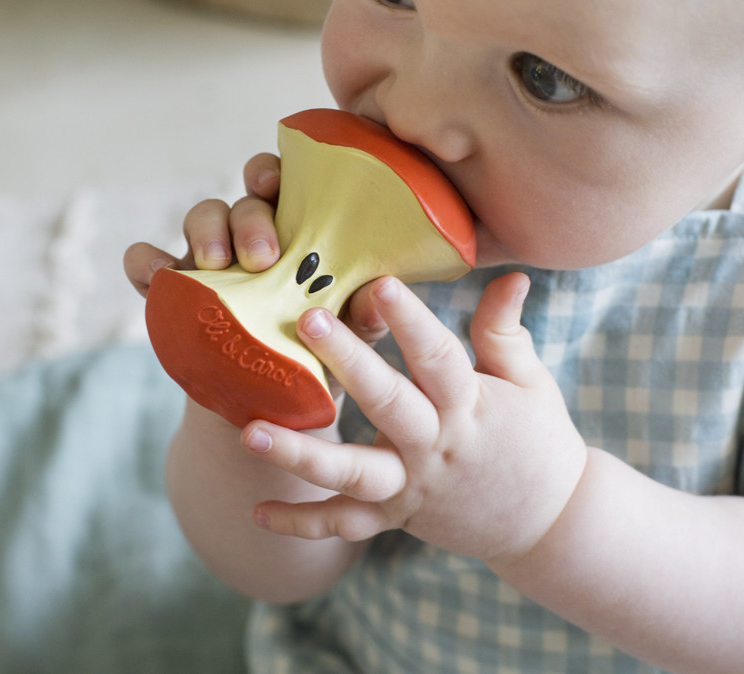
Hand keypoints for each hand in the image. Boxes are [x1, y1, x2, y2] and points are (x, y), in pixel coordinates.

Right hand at [124, 153, 389, 343]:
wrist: (272, 411)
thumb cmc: (318, 360)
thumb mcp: (349, 340)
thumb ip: (365, 315)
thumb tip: (379, 289)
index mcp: (297, 234)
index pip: (284, 184)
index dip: (274, 171)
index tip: (275, 184)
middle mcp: (251, 238)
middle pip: (244, 201)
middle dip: (249, 219)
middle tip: (263, 258)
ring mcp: (209, 262)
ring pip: (200, 218)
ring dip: (206, 232)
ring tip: (215, 265)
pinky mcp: (173, 291)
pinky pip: (147, 262)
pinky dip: (147, 261)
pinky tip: (160, 274)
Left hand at [242, 273, 587, 565]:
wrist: (549, 524)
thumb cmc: (539, 439)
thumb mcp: (529, 381)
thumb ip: (505, 329)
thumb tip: (511, 273)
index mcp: (469, 407)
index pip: (439, 358)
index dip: (411, 322)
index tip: (381, 285)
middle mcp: (435, 447)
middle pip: (388, 404)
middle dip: (348, 363)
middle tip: (306, 321)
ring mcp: (411, 488)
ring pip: (353, 474)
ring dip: (301, 456)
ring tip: (249, 434)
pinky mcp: (395, 517)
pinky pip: (345, 525)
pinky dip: (302, 522)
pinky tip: (257, 513)